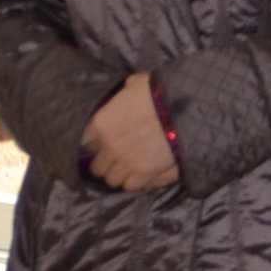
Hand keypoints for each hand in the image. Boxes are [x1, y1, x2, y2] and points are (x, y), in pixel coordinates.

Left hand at [81, 72, 177, 193]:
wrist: (187, 110)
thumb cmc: (161, 93)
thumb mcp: (135, 84)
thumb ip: (122, 94)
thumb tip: (124, 93)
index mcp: (101, 123)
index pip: (84, 142)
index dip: (94, 143)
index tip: (101, 143)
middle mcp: (109, 146)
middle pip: (96, 166)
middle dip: (105, 162)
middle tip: (117, 157)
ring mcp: (125, 162)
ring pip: (111, 179)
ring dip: (119, 174)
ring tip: (129, 167)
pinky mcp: (144, 174)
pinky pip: (130, 186)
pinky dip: (134, 181)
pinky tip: (140, 173)